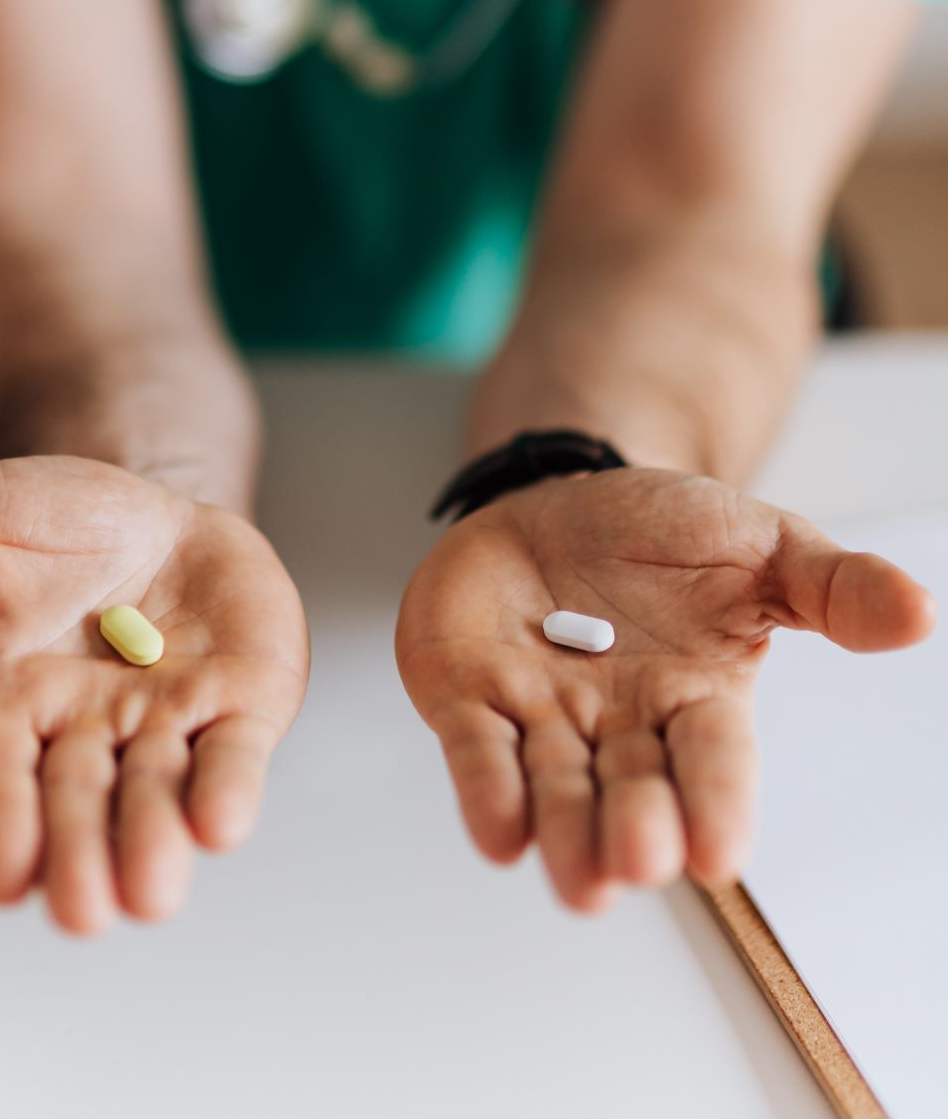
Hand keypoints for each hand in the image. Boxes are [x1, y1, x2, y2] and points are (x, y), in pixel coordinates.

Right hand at [0, 456, 308, 932]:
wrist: (151, 521)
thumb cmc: (51, 536)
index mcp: (7, 701)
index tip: (1, 876)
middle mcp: (85, 732)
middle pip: (78, 808)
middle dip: (81, 857)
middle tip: (82, 908)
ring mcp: (166, 726)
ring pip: (158, 797)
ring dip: (155, 843)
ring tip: (150, 890)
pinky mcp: (239, 707)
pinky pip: (233, 755)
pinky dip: (229, 789)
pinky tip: (223, 822)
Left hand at [396, 468, 933, 910]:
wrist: (562, 495)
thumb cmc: (663, 533)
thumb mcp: (760, 543)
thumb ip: (832, 586)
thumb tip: (919, 611)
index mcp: (696, 699)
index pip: (713, 761)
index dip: (716, 804)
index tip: (720, 853)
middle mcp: (620, 726)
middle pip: (630, 790)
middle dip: (635, 828)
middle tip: (640, 863)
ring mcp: (541, 715)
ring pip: (554, 788)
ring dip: (563, 831)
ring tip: (579, 878)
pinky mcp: (470, 697)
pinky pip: (478, 749)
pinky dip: (485, 789)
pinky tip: (497, 831)